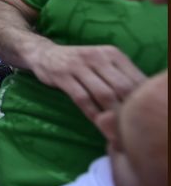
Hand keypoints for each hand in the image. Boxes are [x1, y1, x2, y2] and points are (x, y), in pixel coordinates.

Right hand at [30, 43, 146, 121]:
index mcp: (112, 54)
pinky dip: (92, 113)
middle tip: (131, 129)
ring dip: (112, 115)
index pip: (134, 79)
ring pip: (103, 94)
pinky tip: (97, 123)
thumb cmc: (79, 63)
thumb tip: (141, 102)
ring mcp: (78, 65)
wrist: (44, 53)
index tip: (141, 117)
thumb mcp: (102, 63)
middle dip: (128, 111)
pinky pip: (82, 98)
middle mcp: (97, 56)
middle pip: (121, 87)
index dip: (141, 100)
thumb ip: (120, 78)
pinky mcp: (62, 75)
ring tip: (117, 131)